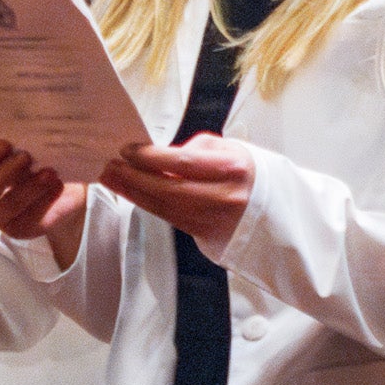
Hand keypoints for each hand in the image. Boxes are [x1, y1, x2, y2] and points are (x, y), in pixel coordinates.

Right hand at [0, 139, 87, 266]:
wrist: (60, 182)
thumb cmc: (32, 158)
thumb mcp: (21, 145)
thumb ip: (14, 140)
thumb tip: (19, 128)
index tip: (5, 144)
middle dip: (3, 175)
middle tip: (26, 157)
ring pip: (5, 208)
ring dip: (27, 189)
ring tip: (49, 173)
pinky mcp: (20, 229)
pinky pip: (28, 220)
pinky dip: (43, 201)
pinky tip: (57, 185)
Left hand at [98, 134, 253, 249]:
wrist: (275, 211)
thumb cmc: (247, 173)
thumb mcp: (231, 149)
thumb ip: (197, 149)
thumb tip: (164, 155)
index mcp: (233, 169)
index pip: (183, 163)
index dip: (151, 157)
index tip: (127, 150)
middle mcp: (224, 197)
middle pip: (169, 189)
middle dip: (134, 177)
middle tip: (109, 165)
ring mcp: (214, 219)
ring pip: (165, 207)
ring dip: (133, 193)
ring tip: (110, 178)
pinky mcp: (205, 235)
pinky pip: (169, 218)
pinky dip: (146, 205)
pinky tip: (130, 193)